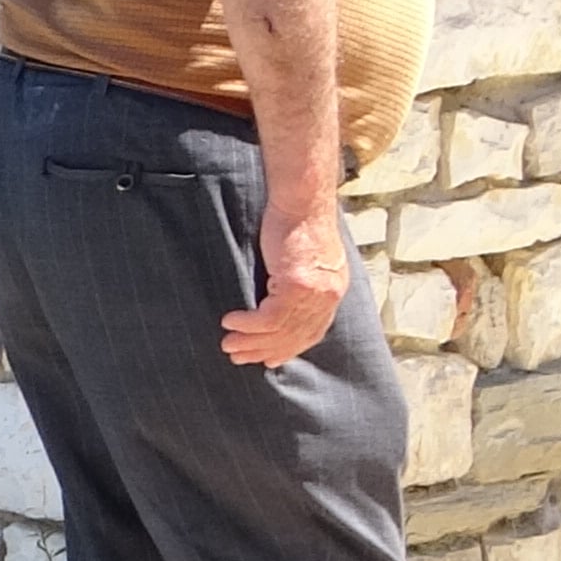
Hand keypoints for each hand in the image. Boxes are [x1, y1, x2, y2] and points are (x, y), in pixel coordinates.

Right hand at [220, 198, 348, 366]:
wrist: (302, 202)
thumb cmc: (299, 221)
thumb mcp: (306, 257)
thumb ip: (301, 280)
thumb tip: (281, 294)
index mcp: (331, 291)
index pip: (312, 331)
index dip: (290, 347)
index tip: (270, 358)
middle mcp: (327, 296)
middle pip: (295, 336)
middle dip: (266, 351)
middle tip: (241, 358)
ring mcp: (314, 293)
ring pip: (280, 330)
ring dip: (251, 342)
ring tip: (229, 346)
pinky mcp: (296, 285)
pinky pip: (268, 317)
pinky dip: (248, 324)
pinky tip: (230, 322)